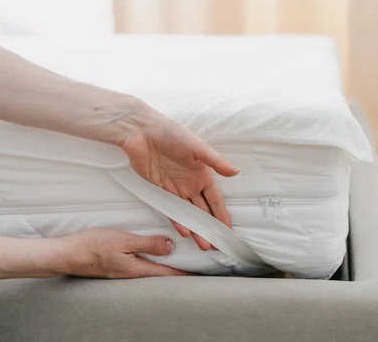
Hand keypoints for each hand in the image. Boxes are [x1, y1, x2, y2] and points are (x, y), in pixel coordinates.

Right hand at [61, 228, 190, 278]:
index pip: (168, 273)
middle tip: (195, 267)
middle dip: (179, 270)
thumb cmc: (93, 246)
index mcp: (137, 269)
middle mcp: (133, 274)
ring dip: (166, 265)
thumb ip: (148, 244)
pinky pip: (140, 265)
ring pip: (151, 269)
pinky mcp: (117, 266)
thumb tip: (170, 246)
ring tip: (180, 261)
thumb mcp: (124, 240)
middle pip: (161, 274)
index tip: (201, 273)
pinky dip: (152, 261)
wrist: (67, 254)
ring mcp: (124, 271)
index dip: (185, 272)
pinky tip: (153, 255)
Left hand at [119, 104, 238, 250]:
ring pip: (188, 213)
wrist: (141, 132)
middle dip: (210, 228)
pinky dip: (177, 221)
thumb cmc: (172, 134)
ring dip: (196, 229)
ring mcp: (175, 188)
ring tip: (203, 246)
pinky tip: (184, 232)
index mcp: (202, 173)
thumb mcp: (197, 146)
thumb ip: (215, 161)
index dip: (222, 215)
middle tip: (217, 245)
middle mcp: (191, 183)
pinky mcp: (159, 189)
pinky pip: (170, 209)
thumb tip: (236, 172)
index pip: (215, 200)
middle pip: (203, 210)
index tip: (228, 231)